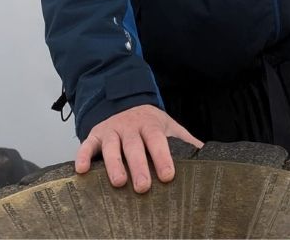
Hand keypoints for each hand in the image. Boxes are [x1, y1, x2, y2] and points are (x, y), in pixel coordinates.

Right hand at [75, 104, 202, 192]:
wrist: (125, 102)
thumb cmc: (150, 123)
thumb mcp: (169, 127)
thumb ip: (185, 142)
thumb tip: (207, 157)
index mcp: (151, 125)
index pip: (157, 140)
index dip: (162, 157)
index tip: (168, 175)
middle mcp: (130, 126)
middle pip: (134, 146)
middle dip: (138, 166)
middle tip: (143, 187)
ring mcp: (111, 130)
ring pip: (111, 147)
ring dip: (113, 164)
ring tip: (118, 182)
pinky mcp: (95, 135)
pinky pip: (86, 145)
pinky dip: (82, 156)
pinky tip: (82, 170)